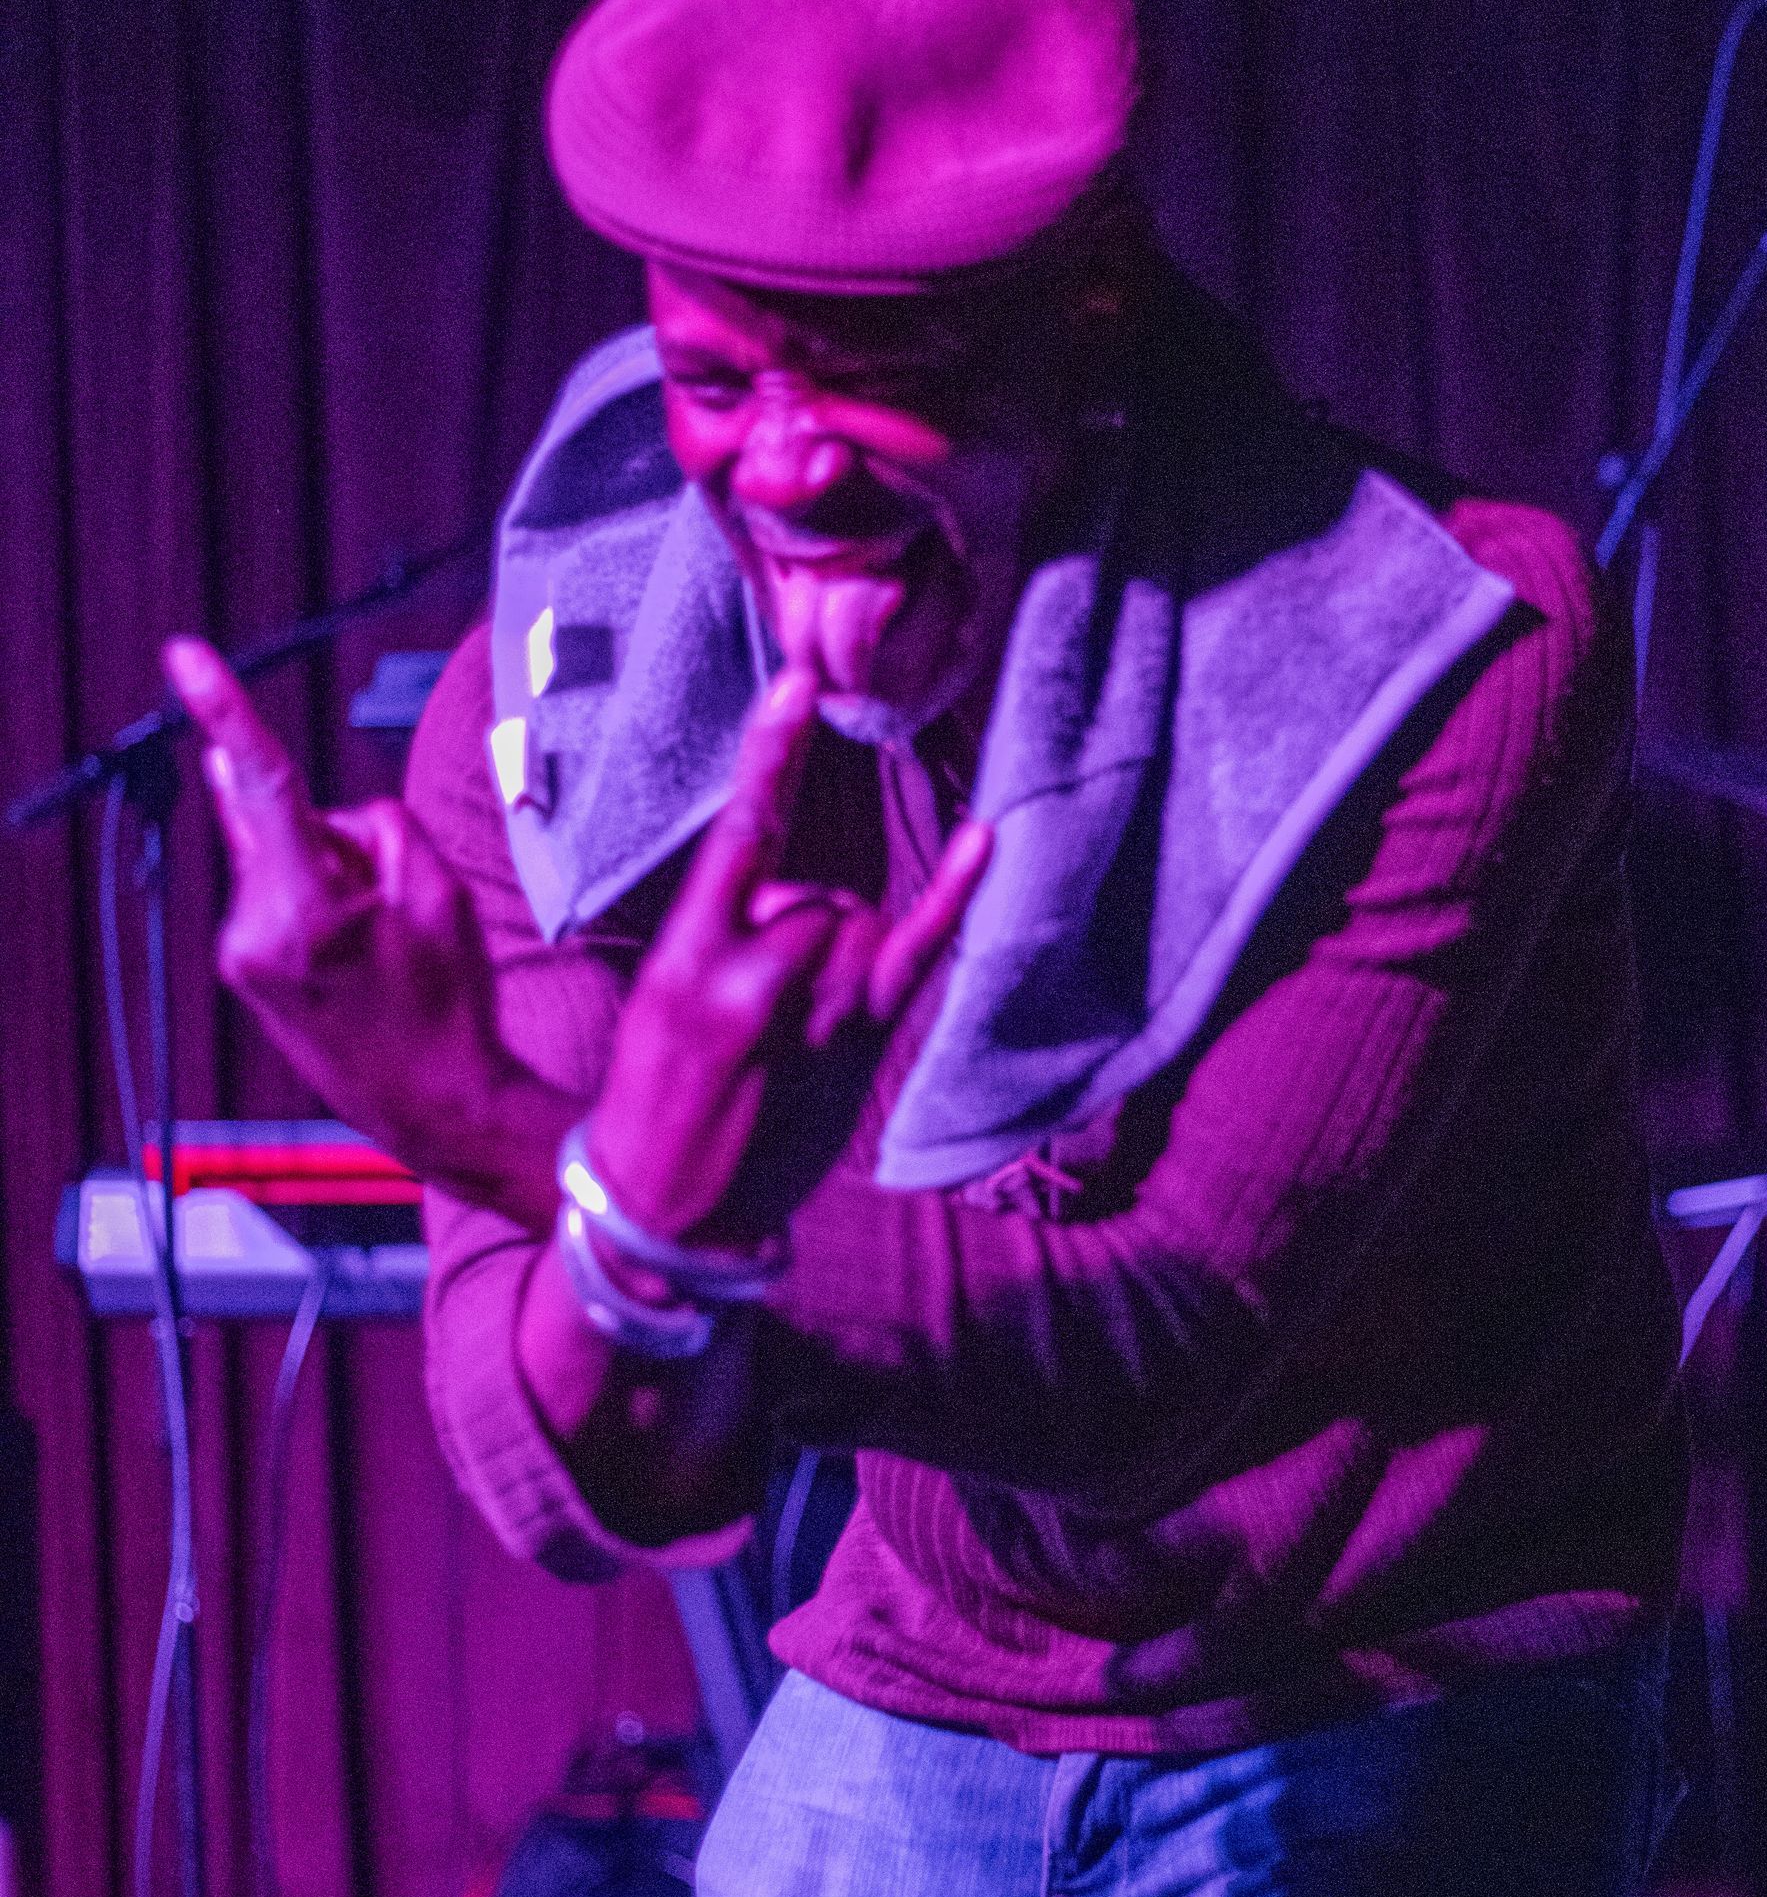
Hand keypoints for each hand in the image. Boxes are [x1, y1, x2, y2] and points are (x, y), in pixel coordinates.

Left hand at [164, 639, 573, 1226]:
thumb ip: (379, 827)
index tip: (185, 656)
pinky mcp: (245, 971)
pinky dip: (314, 902)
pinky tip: (357, 955)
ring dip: (329, 875)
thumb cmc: (452, 1010)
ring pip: (281, 859)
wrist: (440, 1109)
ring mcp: (241, 956)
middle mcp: (252, 932)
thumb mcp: (443, 895)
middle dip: (338, 839)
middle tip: (394, 910)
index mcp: (305, 911)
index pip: (264, 784)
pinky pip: (275, 896)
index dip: (225, 711)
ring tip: (382, 949)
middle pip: (286, 822)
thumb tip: (328, 812)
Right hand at [590, 667, 990, 1247]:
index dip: (771, 754)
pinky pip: (917, 951)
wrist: (669, 1214)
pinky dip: (951, 896)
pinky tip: (979, 839)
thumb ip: (725, 935)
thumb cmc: (656, 1099)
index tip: (797, 683)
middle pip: (816, 891)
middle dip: (797, 925)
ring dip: (835, 955)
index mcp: (687, 955)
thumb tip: (798, 901)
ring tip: (787, 1034)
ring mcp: (818, 1010)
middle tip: (755, 1010)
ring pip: (854, 922)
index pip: (741, 832)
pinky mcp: (862, 1043)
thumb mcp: (657, 1002)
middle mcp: (757, 974)